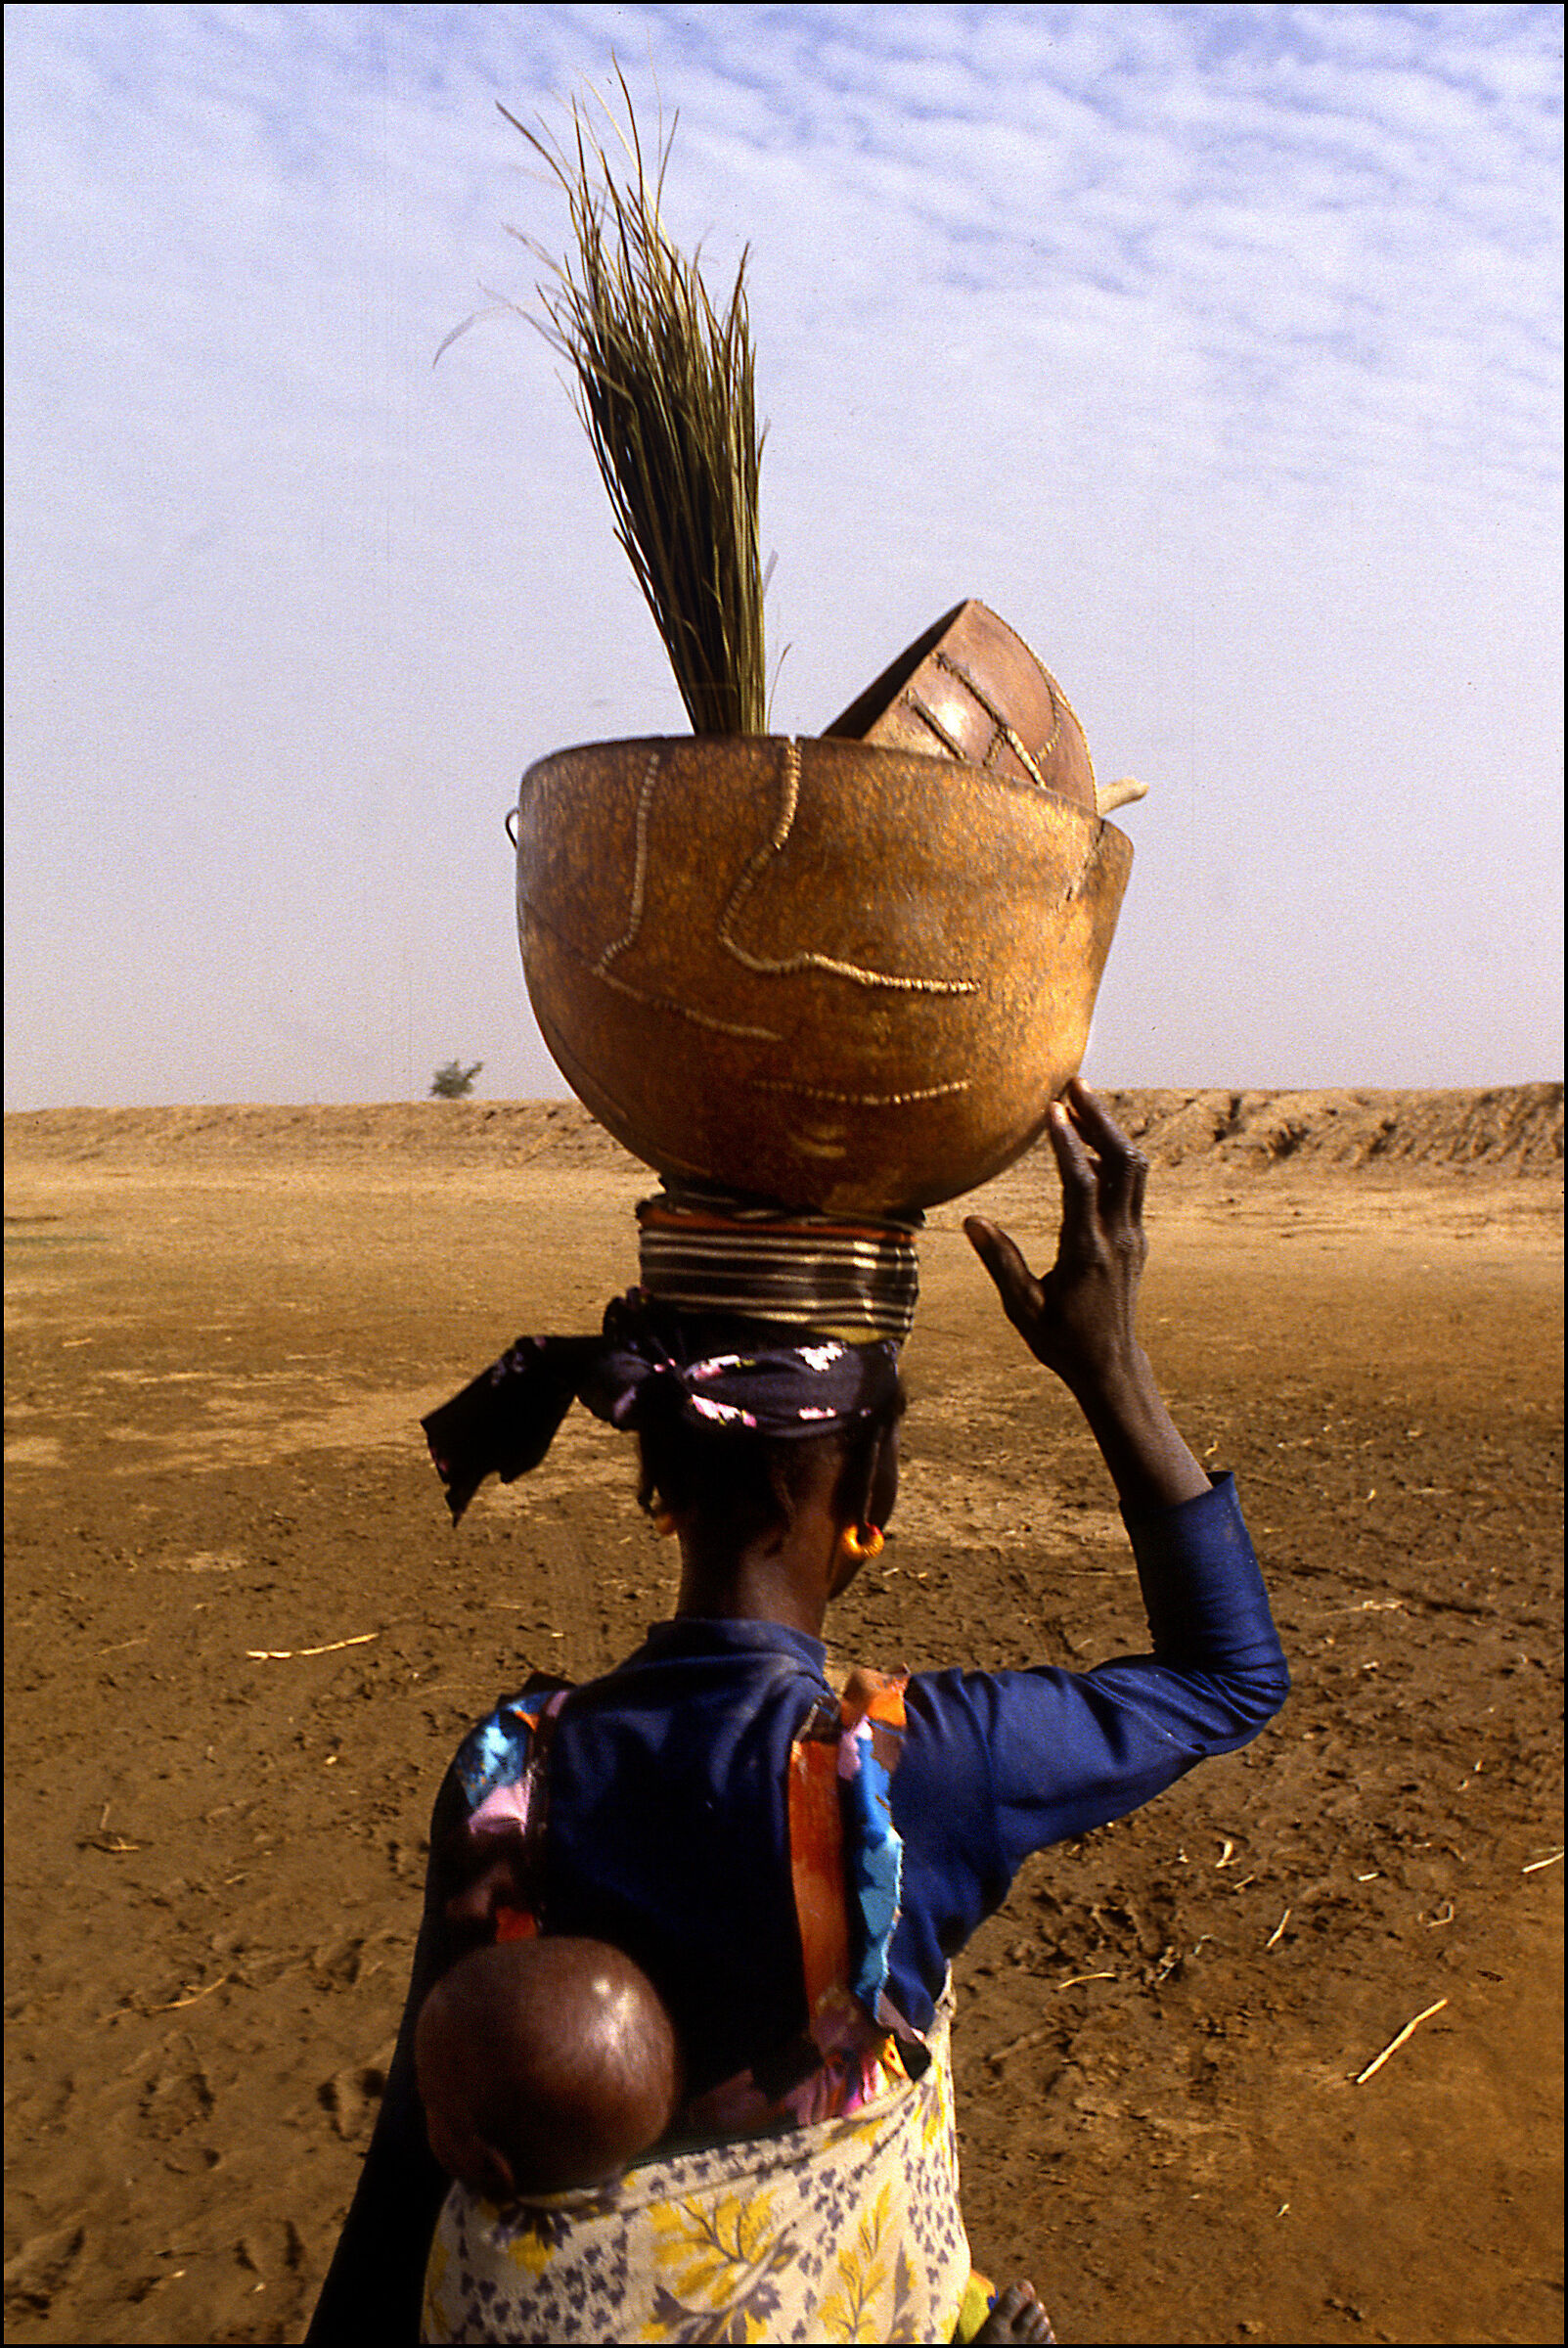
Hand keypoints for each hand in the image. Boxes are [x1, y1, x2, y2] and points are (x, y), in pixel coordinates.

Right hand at [966, 1083, 1208, 1510]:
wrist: (1111, 1366)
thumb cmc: (1061, 1341)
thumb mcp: (1023, 1308)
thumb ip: (1001, 1262)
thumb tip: (971, 1220)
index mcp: (1087, 1252)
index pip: (1083, 1184)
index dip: (1068, 1143)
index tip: (1053, 1107)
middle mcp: (1117, 1238)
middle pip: (1122, 1162)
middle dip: (1100, 1117)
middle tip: (1074, 1082)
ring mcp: (1132, 1236)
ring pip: (1134, 1169)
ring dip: (1111, 1130)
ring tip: (1082, 1099)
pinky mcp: (1136, 1238)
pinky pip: (1132, 1185)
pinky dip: (1113, 1155)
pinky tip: (1089, 1142)